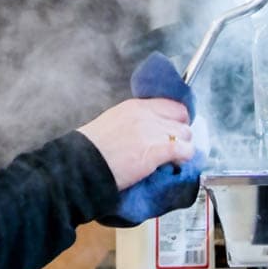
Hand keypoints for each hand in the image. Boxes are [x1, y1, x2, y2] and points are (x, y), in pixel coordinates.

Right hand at [78, 97, 193, 189]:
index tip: (174, 128)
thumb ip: (134, 121)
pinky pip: (183, 150)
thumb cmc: (92, 148)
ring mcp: (151, 132)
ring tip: (174, 157)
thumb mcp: (113, 122)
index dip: (177, 118)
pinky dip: (184, 157)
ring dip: (183, 146)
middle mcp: (146, 115)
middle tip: (174, 145)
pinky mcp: (156, 151)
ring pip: (185, 134)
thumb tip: (149, 131)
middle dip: (181, 132)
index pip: (171, 105)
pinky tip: (176, 163)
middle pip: (181, 118)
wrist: (83, 163)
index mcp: (135, 106)